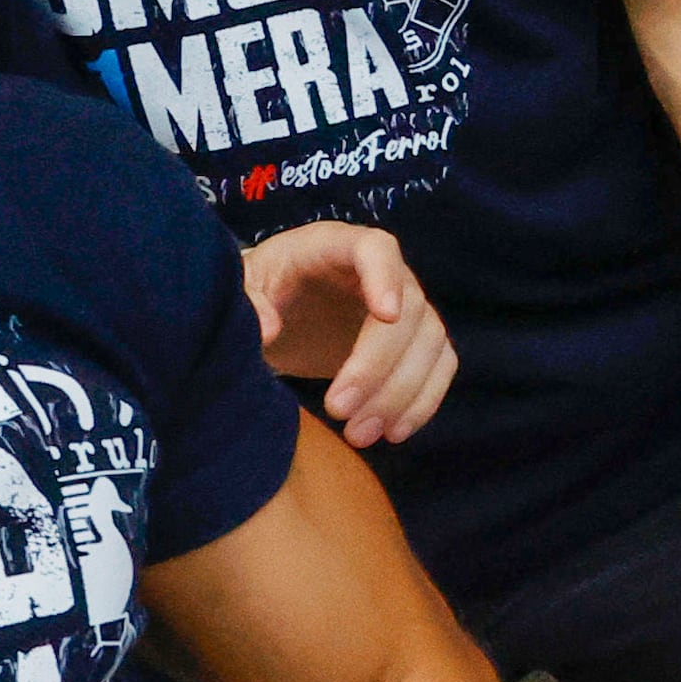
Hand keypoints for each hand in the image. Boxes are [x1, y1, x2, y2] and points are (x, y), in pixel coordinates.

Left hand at [242, 223, 457, 448]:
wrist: (278, 313)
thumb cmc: (259, 293)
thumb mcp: (240, 290)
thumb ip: (249, 302)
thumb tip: (269, 328)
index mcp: (334, 246)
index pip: (376, 249)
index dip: (386, 277)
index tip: (384, 316)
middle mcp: (383, 272)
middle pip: (409, 310)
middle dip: (378, 366)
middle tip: (338, 411)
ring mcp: (406, 307)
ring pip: (430, 343)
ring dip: (401, 394)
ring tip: (359, 435)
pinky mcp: (414, 343)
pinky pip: (439, 367)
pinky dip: (423, 402)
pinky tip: (392, 432)